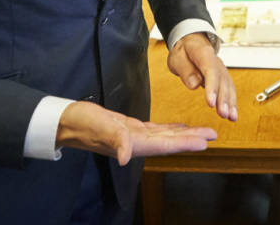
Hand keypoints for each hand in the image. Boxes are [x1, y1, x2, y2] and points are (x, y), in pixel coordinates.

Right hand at [54, 99, 216, 165]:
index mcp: (132, 143)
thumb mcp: (99, 127)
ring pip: (164, 136)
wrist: (66, 121)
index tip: (204, 142)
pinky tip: (176, 127)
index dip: (185, 143)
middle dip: (191, 139)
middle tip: (213, 134)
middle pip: (170, 141)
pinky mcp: (129, 129)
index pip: (164, 145)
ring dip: (183, 134)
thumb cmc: (81, 123)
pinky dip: (168, 128)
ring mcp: (133, 137)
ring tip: (202, 132)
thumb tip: (124, 158)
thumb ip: (114, 140)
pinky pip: (154, 130)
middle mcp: (136, 143)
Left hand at [166, 32, 236, 121]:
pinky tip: (232, 115)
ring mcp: (221, 69)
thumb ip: (185, 70)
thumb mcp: (177, 58)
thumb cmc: (183, 51)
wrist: (192, 42)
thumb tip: (194, 84)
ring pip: (229, 86)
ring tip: (231, 118)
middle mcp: (216, 61)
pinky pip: (229, 89)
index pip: (210, 70)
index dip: (212, 87)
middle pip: (222, 80)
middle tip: (223, 114)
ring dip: (231, 102)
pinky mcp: (222, 77)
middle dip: (223, 98)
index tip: (211, 102)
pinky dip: (232, 102)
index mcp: (204, 53)